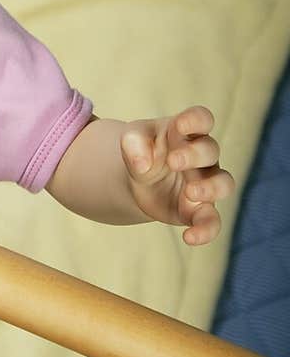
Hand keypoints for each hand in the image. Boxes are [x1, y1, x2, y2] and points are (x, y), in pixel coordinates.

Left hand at [119, 105, 234, 245]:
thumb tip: (142, 164)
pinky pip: (212, 221)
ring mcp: (203, 183)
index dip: (196, 120)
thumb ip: (133, 143)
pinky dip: (206, 231)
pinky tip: (189, 238)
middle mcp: (200, 156)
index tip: (181, 126)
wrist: (138, 180)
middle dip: (194, 155)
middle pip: (211, 150)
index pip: (202, 118)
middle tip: (173, 162)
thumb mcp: (132, 140)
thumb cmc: (141, 150)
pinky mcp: (198, 210)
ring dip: (211, 188)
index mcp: (184, 131)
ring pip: (224, 183)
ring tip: (190, 192)